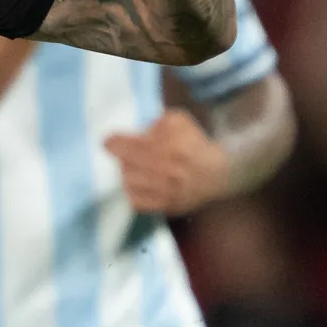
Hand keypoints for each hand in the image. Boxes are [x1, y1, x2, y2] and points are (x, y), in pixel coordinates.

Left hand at [106, 108, 233, 214]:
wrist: (218, 174)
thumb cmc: (195, 144)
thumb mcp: (180, 121)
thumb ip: (158, 121)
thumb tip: (139, 132)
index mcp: (170, 144)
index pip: (133, 144)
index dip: (115, 142)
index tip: (107, 141)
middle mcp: (167, 168)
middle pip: (127, 163)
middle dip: (120, 156)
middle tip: (119, 152)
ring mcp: (166, 189)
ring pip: (129, 182)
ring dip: (126, 173)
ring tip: (131, 168)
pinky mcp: (166, 206)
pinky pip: (137, 202)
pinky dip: (132, 193)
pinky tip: (136, 185)